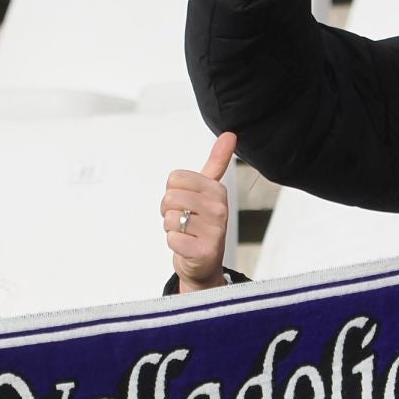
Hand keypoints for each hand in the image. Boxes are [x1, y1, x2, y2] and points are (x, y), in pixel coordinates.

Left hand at [163, 133, 237, 292]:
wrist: (204, 264)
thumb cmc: (202, 225)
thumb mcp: (209, 192)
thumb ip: (217, 163)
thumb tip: (229, 134)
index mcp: (217, 190)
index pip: (175, 178)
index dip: (173, 191)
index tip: (186, 203)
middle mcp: (219, 208)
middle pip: (169, 196)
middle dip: (168, 210)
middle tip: (183, 220)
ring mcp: (214, 230)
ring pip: (169, 218)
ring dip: (171, 228)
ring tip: (186, 233)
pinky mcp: (204, 251)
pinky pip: (171, 238)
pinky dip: (173, 244)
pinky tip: (187, 247)